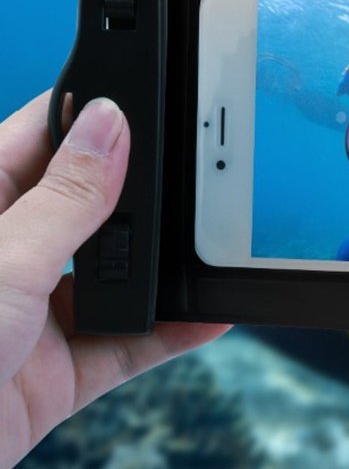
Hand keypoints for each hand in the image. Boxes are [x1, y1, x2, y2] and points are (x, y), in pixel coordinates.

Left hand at [0, 93, 228, 468]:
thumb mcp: (4, 265)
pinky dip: (170, 332)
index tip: (154, 95)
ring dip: (161, 269)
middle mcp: (9, 254)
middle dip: (145, 194)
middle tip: (195, 176)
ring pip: (115, 275)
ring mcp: (32, 315)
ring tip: (204, 247)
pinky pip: (125, 343)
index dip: (98, 112)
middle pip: (93, 203)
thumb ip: (65, 197)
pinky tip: (207, 314)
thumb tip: (111, 122)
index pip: (45, 134)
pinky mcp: (54, 373)